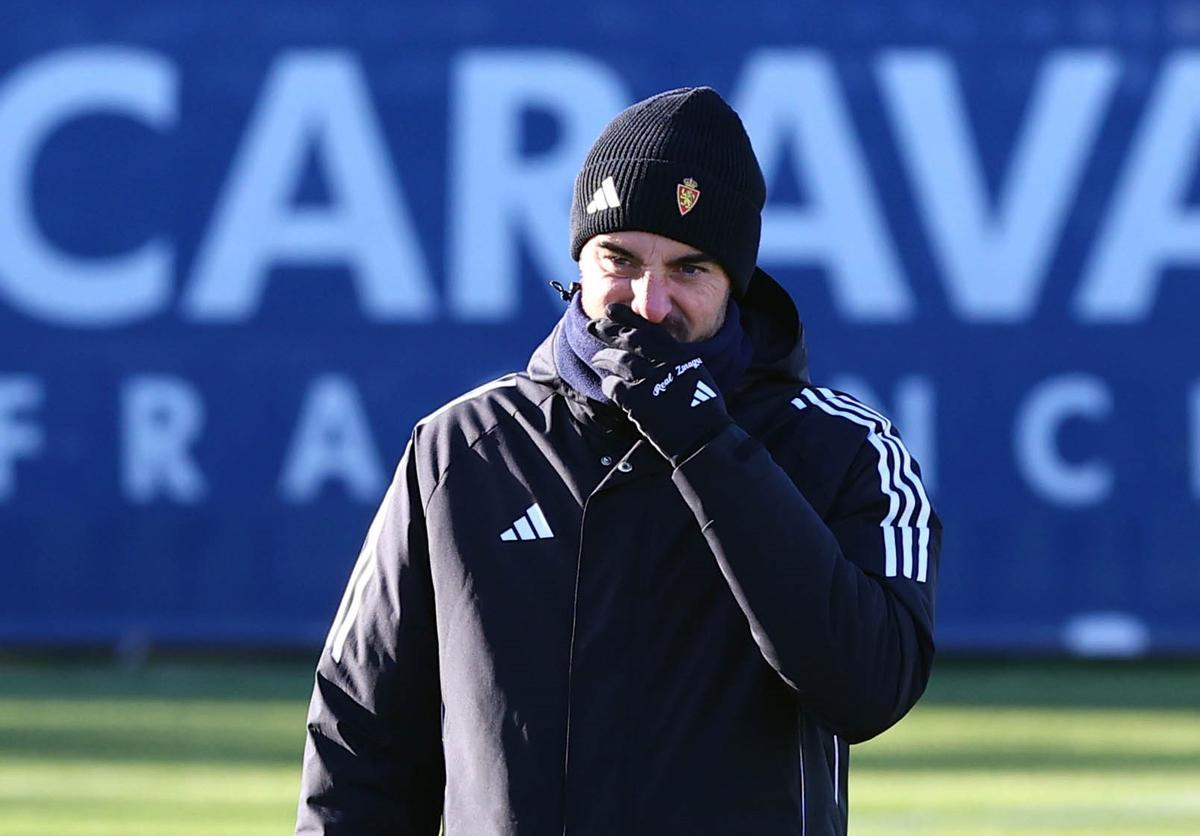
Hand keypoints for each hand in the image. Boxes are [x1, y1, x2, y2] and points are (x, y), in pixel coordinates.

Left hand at [588, 304, 731, 464]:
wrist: (703, 436)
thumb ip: (675, 359)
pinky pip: (615, 387)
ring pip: (618, 361)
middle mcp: (663, 364)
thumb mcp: (694, 372)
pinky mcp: (638, 402)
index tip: (612, 311)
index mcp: (678, 355)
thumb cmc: (703, 407)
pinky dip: (609, 384)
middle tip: (594, 326)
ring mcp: (649, 381)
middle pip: (629, 339)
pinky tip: (607, 384)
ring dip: (604, 357)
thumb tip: (658, 349)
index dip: (627, 318)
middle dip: (608, 330)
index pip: (648, 328)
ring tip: (598, 358)